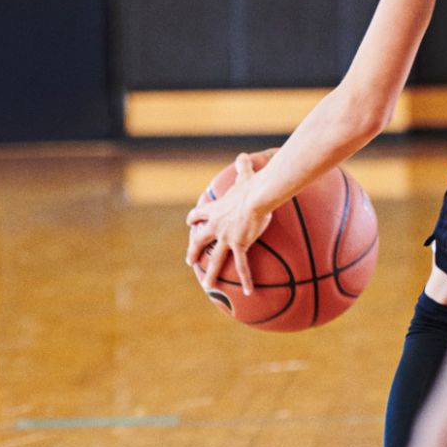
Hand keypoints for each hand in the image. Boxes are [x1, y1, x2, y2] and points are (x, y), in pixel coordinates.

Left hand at [185, 154, 274, 294]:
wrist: (256, 196)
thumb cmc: (252, 185)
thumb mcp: (245, 175)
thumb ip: (243, 166)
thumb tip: (244, 156)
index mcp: (216, 210)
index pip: (198, 215)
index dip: (194, 218)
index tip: (190, 222)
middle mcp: (216, 226)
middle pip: (199, 241)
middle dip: (193, 251)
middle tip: (190, 261)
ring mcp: (226, 238)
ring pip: (214, 259)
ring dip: (211, 273)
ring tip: (208, 286)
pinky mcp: (239, 245)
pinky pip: (242, 265)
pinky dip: (245, 279)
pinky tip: (248, 291)